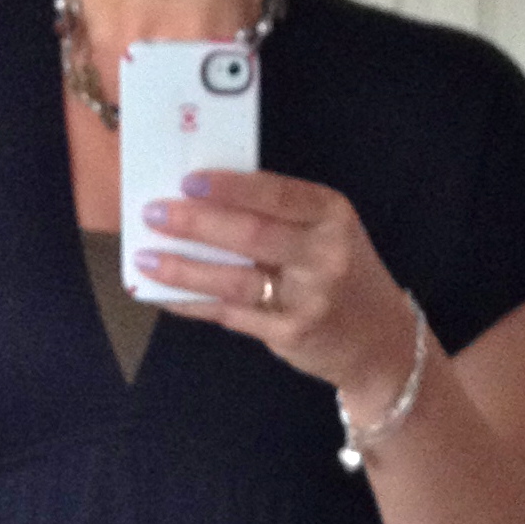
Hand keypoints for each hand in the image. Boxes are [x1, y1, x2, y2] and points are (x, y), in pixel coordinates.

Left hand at [136, 169, 417, 415]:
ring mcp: (309, 298)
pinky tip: (165, 293)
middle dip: (195, 223)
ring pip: (233, 279)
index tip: (188, 180)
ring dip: (182, 268)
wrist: (380, 343)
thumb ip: (279, 217)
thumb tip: (201, 201)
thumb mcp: (327, 234)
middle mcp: (325, 254)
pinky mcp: (290, 333)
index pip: (276, 192)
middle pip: (250, 233)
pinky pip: (230, 313)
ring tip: (144, 257)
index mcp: (332, 215)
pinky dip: (192, 302)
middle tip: (154, 214)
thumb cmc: (341, 276)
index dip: (229, 186)